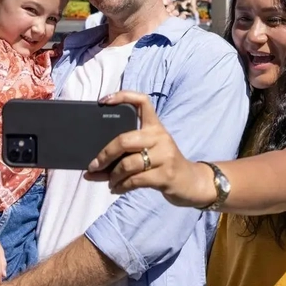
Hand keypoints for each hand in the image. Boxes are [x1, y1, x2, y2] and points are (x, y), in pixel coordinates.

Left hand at [84, 90, 216, 208]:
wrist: (191, 182)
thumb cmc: (164, 164)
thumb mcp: (152, 150)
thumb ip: (128, 151)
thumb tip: (94, 165)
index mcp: (155, 126)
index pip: (142, 101)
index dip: (122, 96)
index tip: (103, 101)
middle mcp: (160, 137)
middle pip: (124, 140)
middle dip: (104, 155)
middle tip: (94, 165)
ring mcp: (164, 156)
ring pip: (127, 164)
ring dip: (112, 176)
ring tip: (110, 182)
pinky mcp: (165, 175)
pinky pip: (135, 180)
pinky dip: (121, 186)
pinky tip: (117, 188)